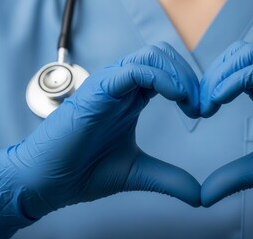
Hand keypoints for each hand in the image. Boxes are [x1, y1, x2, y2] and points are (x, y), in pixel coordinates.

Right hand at [9, 42, 200, 218]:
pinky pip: (132, 71)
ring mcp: (108, 86)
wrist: (48, 182)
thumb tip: (200, 196)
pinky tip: (176, 96)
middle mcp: (121, 87)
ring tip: (190, 101)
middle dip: (189, 76)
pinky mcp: (97, 92)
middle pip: (163, 57)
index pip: (167, 72)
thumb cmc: (84, 171)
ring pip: (150, 57)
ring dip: (178, 74)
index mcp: (131, 98)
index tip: (203, 111)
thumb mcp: (139, 172)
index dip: (191, 86)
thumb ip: (170, 179)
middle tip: (201, 105)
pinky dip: (159, 77)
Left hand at [200, 41, 252, 229]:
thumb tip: (203, 197)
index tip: (195, 111)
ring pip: (245, 55)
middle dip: (210, 77)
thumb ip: (231, 177)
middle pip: (233, 57)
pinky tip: (221, 100)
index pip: (229, 71)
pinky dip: (236, 80)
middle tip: (197, 107)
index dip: (208, 86)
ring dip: (220, 76)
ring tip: (208, 104)